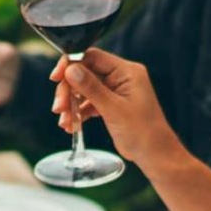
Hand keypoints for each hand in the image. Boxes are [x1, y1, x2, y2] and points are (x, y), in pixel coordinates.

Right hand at [51, 49, 185, 165]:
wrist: (154, 154)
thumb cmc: (143, 131)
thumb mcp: (113, 109)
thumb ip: (91, 88)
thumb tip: (71, 69)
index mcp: (126, 71)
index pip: (92, 57)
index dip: (71, 64)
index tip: (56, 78)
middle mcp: (120, 77)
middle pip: (84, 73)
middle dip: (69, 90)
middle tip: (59, 107)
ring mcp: (114, 91)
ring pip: (83, 89)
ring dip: (71, 103)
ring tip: (64, 120)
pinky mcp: (110, 104)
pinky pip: (88, 102)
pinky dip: (78, 113)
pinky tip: (71, 125)